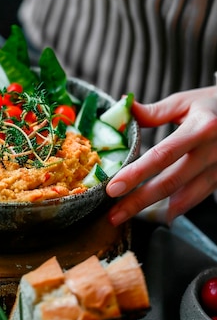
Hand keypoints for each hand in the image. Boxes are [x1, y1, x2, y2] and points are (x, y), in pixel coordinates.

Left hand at [106, 86, 216, 224]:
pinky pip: (196, 198)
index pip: (162, 155)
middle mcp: (213, 151)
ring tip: (127, 217)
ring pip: (185, 198)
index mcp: (201, 127)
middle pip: (170, 183)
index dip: (136, 174)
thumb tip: (123, 109)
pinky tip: (155, 214)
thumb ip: (154, 112)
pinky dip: (175, 208)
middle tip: (113, 215)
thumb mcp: (186, 102)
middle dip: (139, 201)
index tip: (113, 188)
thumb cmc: (213, 105)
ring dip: (155, 211)